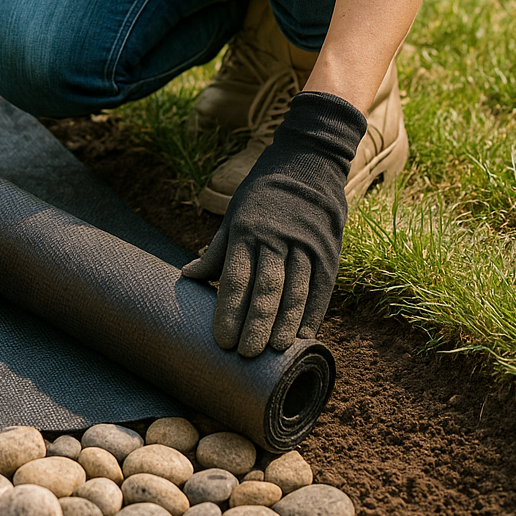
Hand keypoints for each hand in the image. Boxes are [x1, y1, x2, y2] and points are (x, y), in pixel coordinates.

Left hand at [182, 91, 365, 357]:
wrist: (309, 161)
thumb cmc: (263, 193)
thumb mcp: (235, 214)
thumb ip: (216, 250)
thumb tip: (187, 276)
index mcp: (247, 230)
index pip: (235, 277)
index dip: (228, 310)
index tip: (222, 341)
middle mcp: (276, 238)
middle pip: (266, 288)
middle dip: (256, 323)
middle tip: (246, 354)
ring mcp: (305, 244)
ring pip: (295, 290)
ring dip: (286, 323)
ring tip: (276, 351)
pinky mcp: (328, 249)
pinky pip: (321, 287)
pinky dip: (313, 312)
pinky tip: (304, 335)